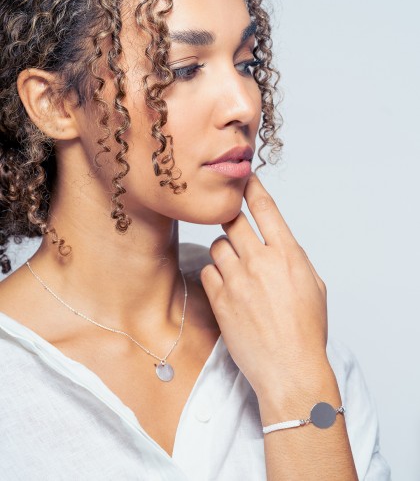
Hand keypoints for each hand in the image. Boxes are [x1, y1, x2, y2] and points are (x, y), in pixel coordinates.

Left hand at [200, 173, 329, 398]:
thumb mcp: (313, 285)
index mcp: (288, 255)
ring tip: (237, 271)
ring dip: (225, 252)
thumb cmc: (306, 330)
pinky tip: (228, 288)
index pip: (266, 209)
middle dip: (232, 220)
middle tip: (234, 227)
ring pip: (218, 246)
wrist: (289, 368)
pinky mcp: (220, 299)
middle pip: (233, 221)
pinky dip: (216, 275)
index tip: (244, 179)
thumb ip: (292, 258)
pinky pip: (208, 272)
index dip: (252, 189)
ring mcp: (237, 280)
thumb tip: (276, 243)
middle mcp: (260, 261)